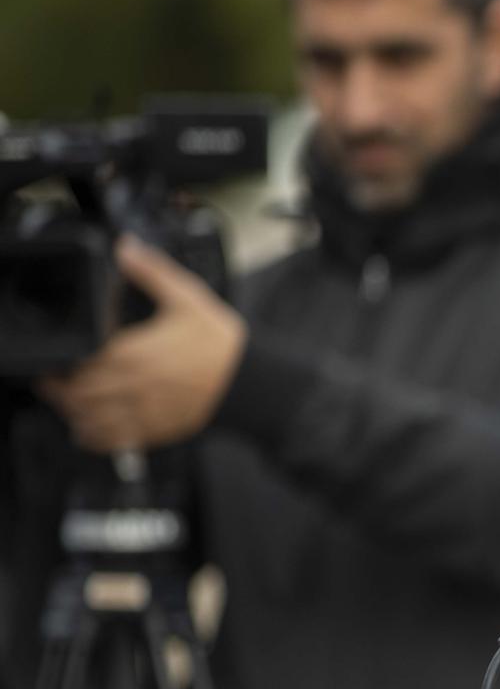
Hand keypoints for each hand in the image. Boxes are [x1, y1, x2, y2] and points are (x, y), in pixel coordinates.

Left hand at [38, 235, 246, 452]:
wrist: (251, 382)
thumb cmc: (222, 345)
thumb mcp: (188, 298)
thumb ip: (151, 272)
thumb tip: (126, 248)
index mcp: (132, 352)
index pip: (77, 361)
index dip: (63, 359)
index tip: (63, 354)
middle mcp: (131, 386)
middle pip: (75, 393)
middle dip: (62, 386)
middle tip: (59, 377)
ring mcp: (141, 412)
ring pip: (87, 419)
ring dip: (73, 411)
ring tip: (73, 400)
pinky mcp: (154, 430)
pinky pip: (112, 440)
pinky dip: (93, 436)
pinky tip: (90, 426)